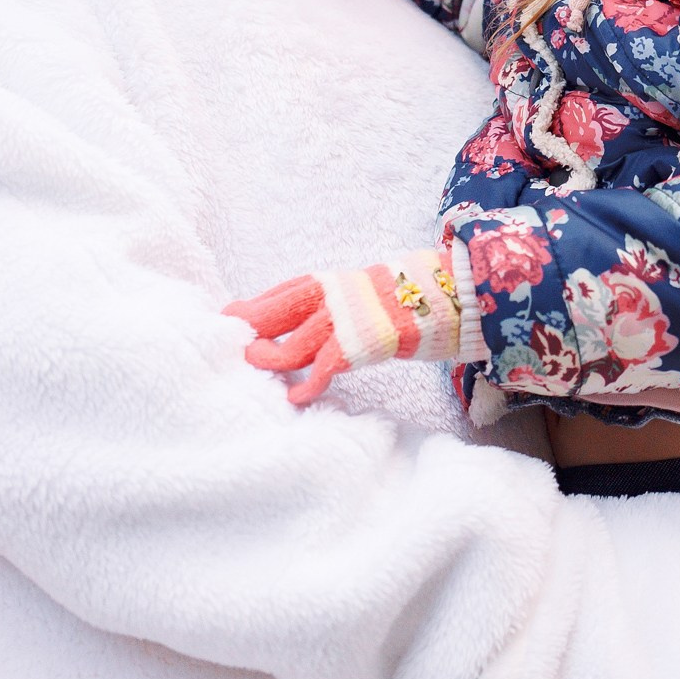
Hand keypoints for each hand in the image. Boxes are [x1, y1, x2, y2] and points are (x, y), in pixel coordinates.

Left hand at [225, 254, 462, 404]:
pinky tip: (297, 396)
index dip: (254, 306)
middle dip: (249, 329)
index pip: (281, 293)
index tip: (233, 316)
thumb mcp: (361, 291)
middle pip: (273, 313)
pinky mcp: (358, 345)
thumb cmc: (405, 297)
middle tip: (233, 343)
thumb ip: (334, 301)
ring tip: (260, 370)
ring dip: (271, 361)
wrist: (446, 295)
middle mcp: (330, 296)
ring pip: (290, 346)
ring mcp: (342, 321)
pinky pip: (322, 368)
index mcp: (330, 282)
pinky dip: (306, 385)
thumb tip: (308, 317)